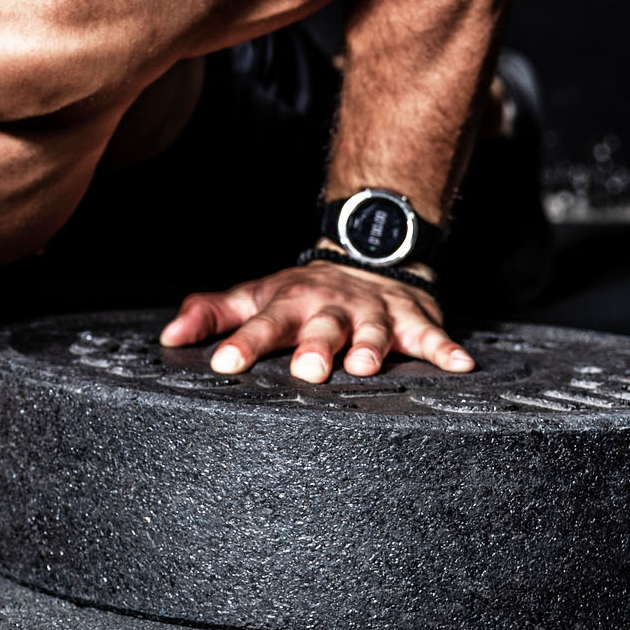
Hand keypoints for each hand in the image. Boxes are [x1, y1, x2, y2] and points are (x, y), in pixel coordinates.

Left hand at [159, 259, 471, 381]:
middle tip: (306, 372)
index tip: (223, 365)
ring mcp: (374, 313)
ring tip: (366, 368)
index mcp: (289, 303)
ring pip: (373, 331)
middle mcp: (331, 307)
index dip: (243, 344)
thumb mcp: (254, 295)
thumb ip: (211, 314)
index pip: (260, 323)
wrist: (365, 257)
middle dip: (315, 348)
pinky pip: (432, 335)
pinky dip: (446, 348)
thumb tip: (168, 336)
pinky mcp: (414, 319)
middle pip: (321, 327)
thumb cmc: (299, 292)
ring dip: (372, 348)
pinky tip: (461, 365)